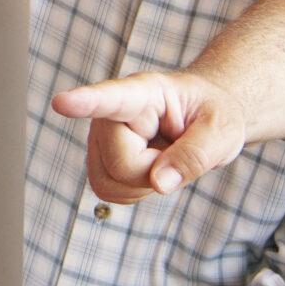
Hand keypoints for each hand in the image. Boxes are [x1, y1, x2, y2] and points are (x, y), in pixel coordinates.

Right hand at [52, 69, 249, 202]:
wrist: (200, 117)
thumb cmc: (211, 115)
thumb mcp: (223, 130)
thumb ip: (195, 155)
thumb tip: (158, 184)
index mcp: (145, 92)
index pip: (111, 98)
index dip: (85, 102)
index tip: (61, 103)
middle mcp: (111, 113)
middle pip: (122, 165)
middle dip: (154, 172)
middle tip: (175, 149)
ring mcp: (100, 137)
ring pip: (110, 184)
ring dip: (144, 184)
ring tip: (162, 157)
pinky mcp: (98, 160)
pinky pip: (109, 193)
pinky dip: (136, 191)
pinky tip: (150, 168)